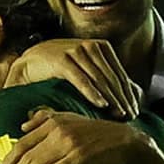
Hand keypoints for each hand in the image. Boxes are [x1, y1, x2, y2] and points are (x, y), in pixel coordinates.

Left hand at [0, 110, 151, 163]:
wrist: (124, 141)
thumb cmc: (95, 133)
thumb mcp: (70, 119)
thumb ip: (45, 119)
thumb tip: (22, 125)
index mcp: (52, 122)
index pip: (23, 142)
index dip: (9, 158)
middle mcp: (57, 131)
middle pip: (26, 154)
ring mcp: (67, 144)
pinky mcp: (77, 157)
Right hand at [9, 39, 141, 117]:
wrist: (28, 63)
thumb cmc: (59, 70)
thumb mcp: (86, 70)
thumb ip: (105, 78)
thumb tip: (133, 93)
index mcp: (100, 47)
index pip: (119, 73)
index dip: (128, 93)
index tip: (135, 111)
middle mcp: (90, 46)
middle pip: (112, 77)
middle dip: (123, 98)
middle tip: (131, 117)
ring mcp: (76, 51)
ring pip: (100, 79)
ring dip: (112, 99)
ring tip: (120, 115)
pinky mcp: (62, 60)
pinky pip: (81, 80)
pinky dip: (92, 93)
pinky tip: (102, 105)